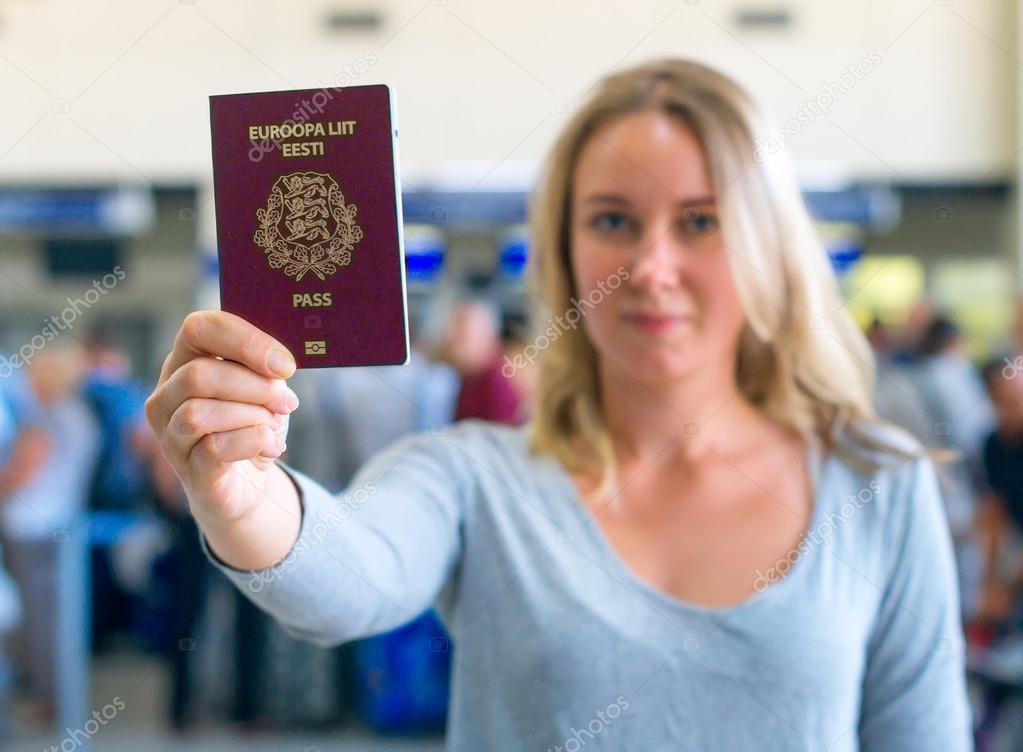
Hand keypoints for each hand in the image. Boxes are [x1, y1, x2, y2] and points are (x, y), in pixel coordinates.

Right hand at [144, 310, 298, 528]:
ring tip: (274, 426)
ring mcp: (170, 436)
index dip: (244, 341)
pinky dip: (252, 442)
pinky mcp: (188, 470)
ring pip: (199, 414)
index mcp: (184, 362)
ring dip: (251, 416)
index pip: (199, 329)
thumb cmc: (251, 426)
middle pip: (198, 374)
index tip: (285, 365)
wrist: (248, 485)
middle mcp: (166, 397)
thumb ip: (265, 371)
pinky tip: (270, 447)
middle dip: (254, 386)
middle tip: (286, 401)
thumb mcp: (262, 390)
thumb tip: (279, 365)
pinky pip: (214, 449)